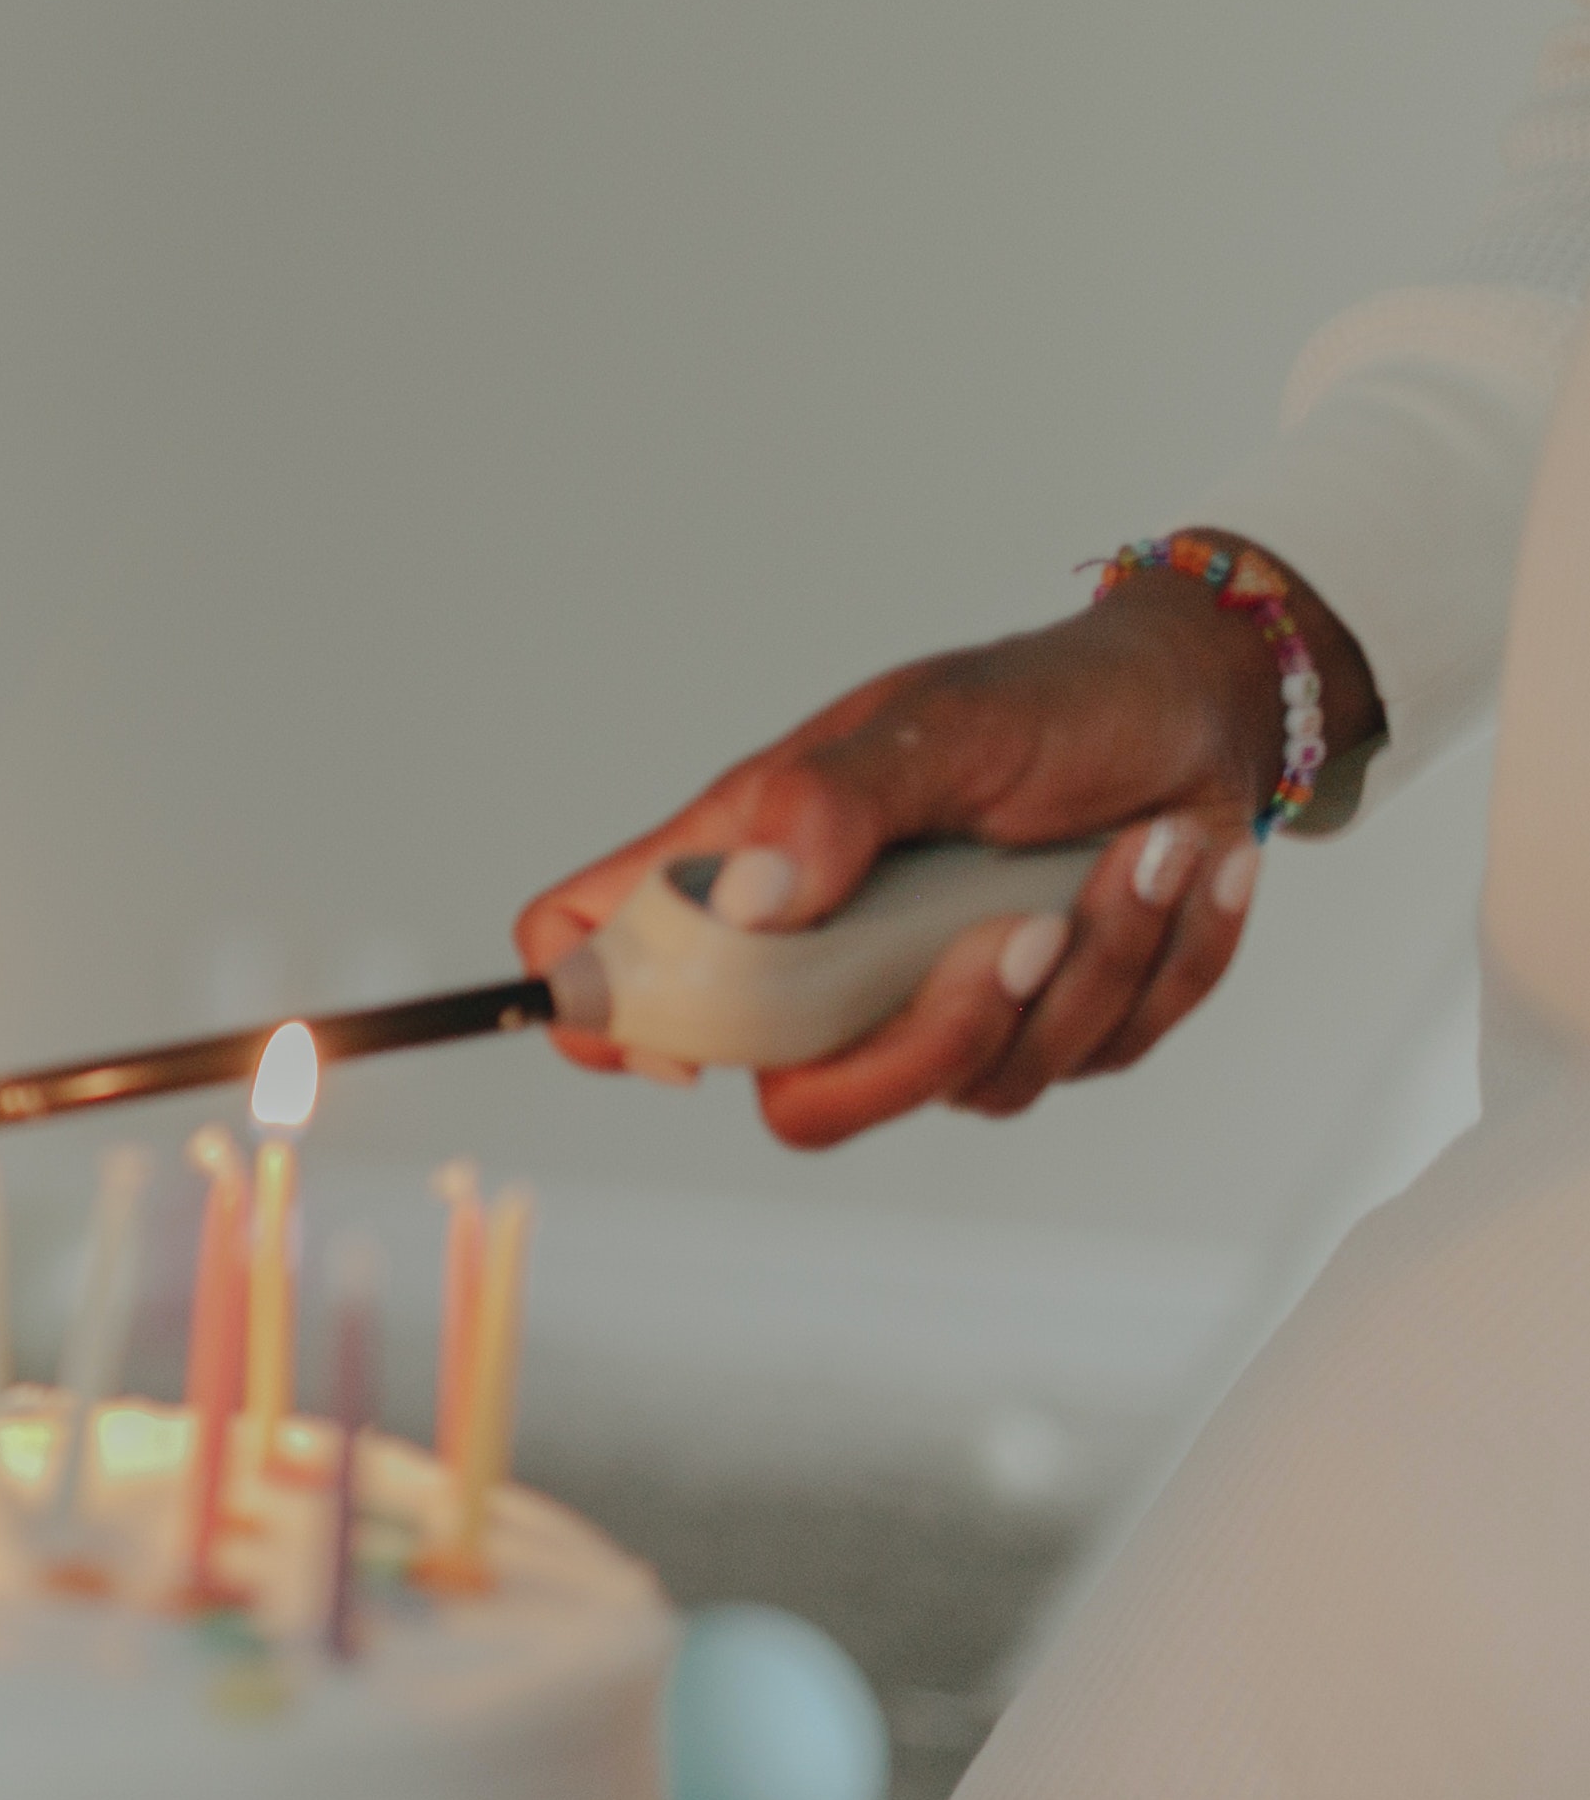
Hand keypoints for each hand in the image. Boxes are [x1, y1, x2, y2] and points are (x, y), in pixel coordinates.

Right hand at [512, 545, 1378, 1148]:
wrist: (1198, 710)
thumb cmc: (1045, 700)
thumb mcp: (935, 723)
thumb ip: (825, 805)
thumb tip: (745, 904)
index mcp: (753, 871)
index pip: (602, 958)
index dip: (599, 1021)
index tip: (684, 1044)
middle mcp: (826, 957)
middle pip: (802, 1099)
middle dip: (930, 1046)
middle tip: (1028, 938)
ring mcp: (934, 1003)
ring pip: (975, 1082)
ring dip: (1094, 965)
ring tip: (1147, 848)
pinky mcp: (1047, 1027)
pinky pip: (1093, 1056)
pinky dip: (1160, 961)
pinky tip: (1182, 872)